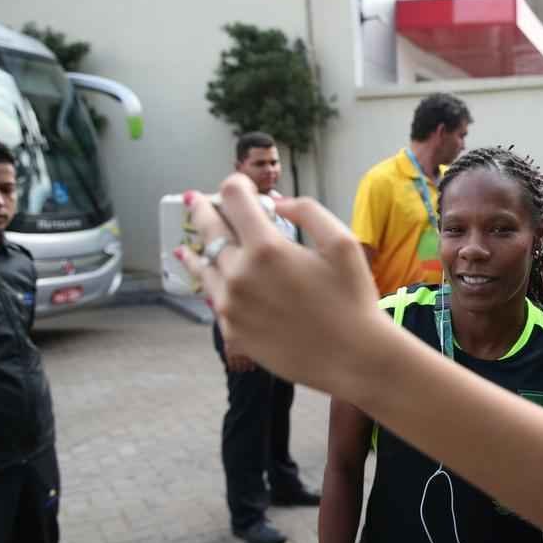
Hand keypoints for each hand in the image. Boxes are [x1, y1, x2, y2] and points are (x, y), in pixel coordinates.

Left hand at [176, 176, 393, 398]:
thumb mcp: (342, 243)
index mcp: (266, 248)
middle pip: (209, 230)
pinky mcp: (233, 331)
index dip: (236, 185)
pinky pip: (215, 299)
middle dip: (204, 210)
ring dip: (200, 251)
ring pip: (204, 268)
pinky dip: (213, 284)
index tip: (240, 186)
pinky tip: (211, 282)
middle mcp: (239, 275)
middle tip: (195, 201)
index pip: (233, 199)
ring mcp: (231, 306)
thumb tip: (277, 205)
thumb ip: (307, 212)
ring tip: (189, 246)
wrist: (351, 357)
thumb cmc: (353, 299)